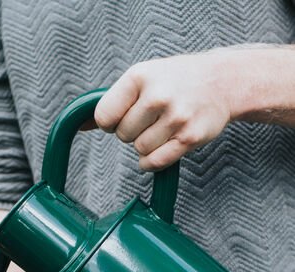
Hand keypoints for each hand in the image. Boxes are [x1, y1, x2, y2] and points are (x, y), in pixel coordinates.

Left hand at [94, 51, 235, 170]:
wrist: (223, 81)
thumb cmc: (175, 81)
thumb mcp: (142, 78)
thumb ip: (111, 102)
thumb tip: (79, 125)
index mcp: (140, 77)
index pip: (104, 117)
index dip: (111, 122)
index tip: (125, 114)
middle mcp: (158, 95)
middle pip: (122, 136)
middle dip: (132, 132)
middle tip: (151, 118)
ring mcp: (176, 117)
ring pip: (139, 150)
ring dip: (146, 145)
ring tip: (163, 126)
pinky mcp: (190, 137)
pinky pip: (154, 162)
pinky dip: (153, 161)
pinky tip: (164, 145)